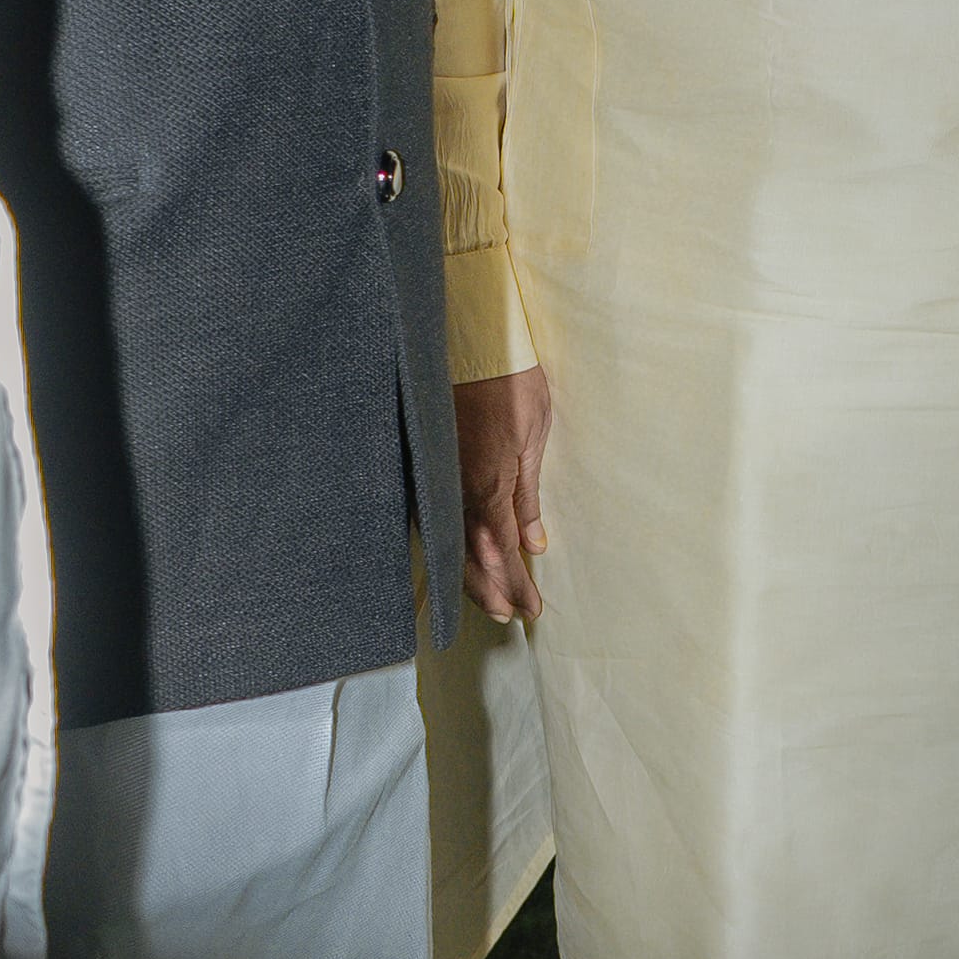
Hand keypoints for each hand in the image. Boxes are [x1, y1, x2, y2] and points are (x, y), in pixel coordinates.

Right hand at [457, 367, 551, 623]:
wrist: (472, 343)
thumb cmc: (511, 385)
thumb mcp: (533, 439)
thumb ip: (528, 496)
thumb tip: (534, 542)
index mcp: (487, 486)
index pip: (501, 552)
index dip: (514, 584)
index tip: (529, 609)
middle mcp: (454, 490)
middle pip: (470, 556)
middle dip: (489, 589)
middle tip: (506, 616)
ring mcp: (434, 479)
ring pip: (447, 540)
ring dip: (466, 573)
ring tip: (485, 598)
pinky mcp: (423, 466)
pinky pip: (432, 517)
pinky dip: (444, 544)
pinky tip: (451, 557)